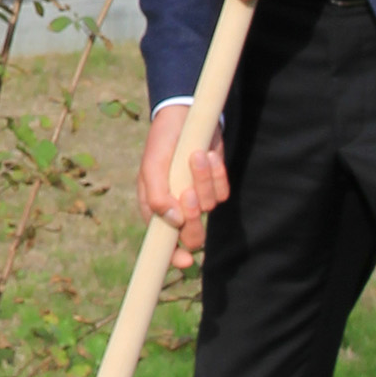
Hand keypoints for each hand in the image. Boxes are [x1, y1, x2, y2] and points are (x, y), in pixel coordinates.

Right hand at [137, 104, 228, 268]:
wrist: (185, 115)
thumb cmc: (163, 141)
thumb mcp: (153, 165)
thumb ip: (156, 194)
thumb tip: (172, 221)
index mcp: (156, 207)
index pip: (164, 244)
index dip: (174, 256)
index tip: (185, 261)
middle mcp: (178, 207)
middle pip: (193, 235)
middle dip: (194, 217)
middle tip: (188, 192)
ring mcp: (197, 197)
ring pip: (209, 208)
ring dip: (204, 181)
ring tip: (196, 155)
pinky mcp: (214, 184)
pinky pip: (222, 192)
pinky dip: (217, 174)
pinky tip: (208, 155)